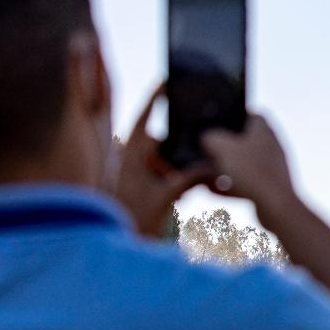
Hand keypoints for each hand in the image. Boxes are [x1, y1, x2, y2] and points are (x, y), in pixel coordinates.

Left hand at [113, 83, 212, 237]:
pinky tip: (180, 197)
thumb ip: (189, 178)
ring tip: (182, 190)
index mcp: (130, 155)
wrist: (117, 247)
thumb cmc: (133, 220)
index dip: (155, 99)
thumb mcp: (165, 197)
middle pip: (158, 142)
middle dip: (175, 152)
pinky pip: (157, 175)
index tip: (166, 83)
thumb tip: (212, 166)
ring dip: (174, 171)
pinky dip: (170, 181)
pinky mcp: (136, 187)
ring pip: (160, 160)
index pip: (143, 118)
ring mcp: (131, 174)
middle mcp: (128, 160)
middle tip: (189, 166)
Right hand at [201, 115, 298, 214]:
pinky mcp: (269, 188)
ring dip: (224, 168)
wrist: (276, 208)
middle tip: (207, 150)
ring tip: (204, 173)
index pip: (254, 115)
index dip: (236, 115)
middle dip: (224, 147)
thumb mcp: (223, 148)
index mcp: (265, 131)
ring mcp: (271, 169)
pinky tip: (211, 190)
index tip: (220, 121)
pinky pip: (245, 183)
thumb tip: (206, 137)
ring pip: (243, 164)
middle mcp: (271, 147)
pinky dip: (229, 186)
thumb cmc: (252, 173)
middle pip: (245, 141)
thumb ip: (211, 137)